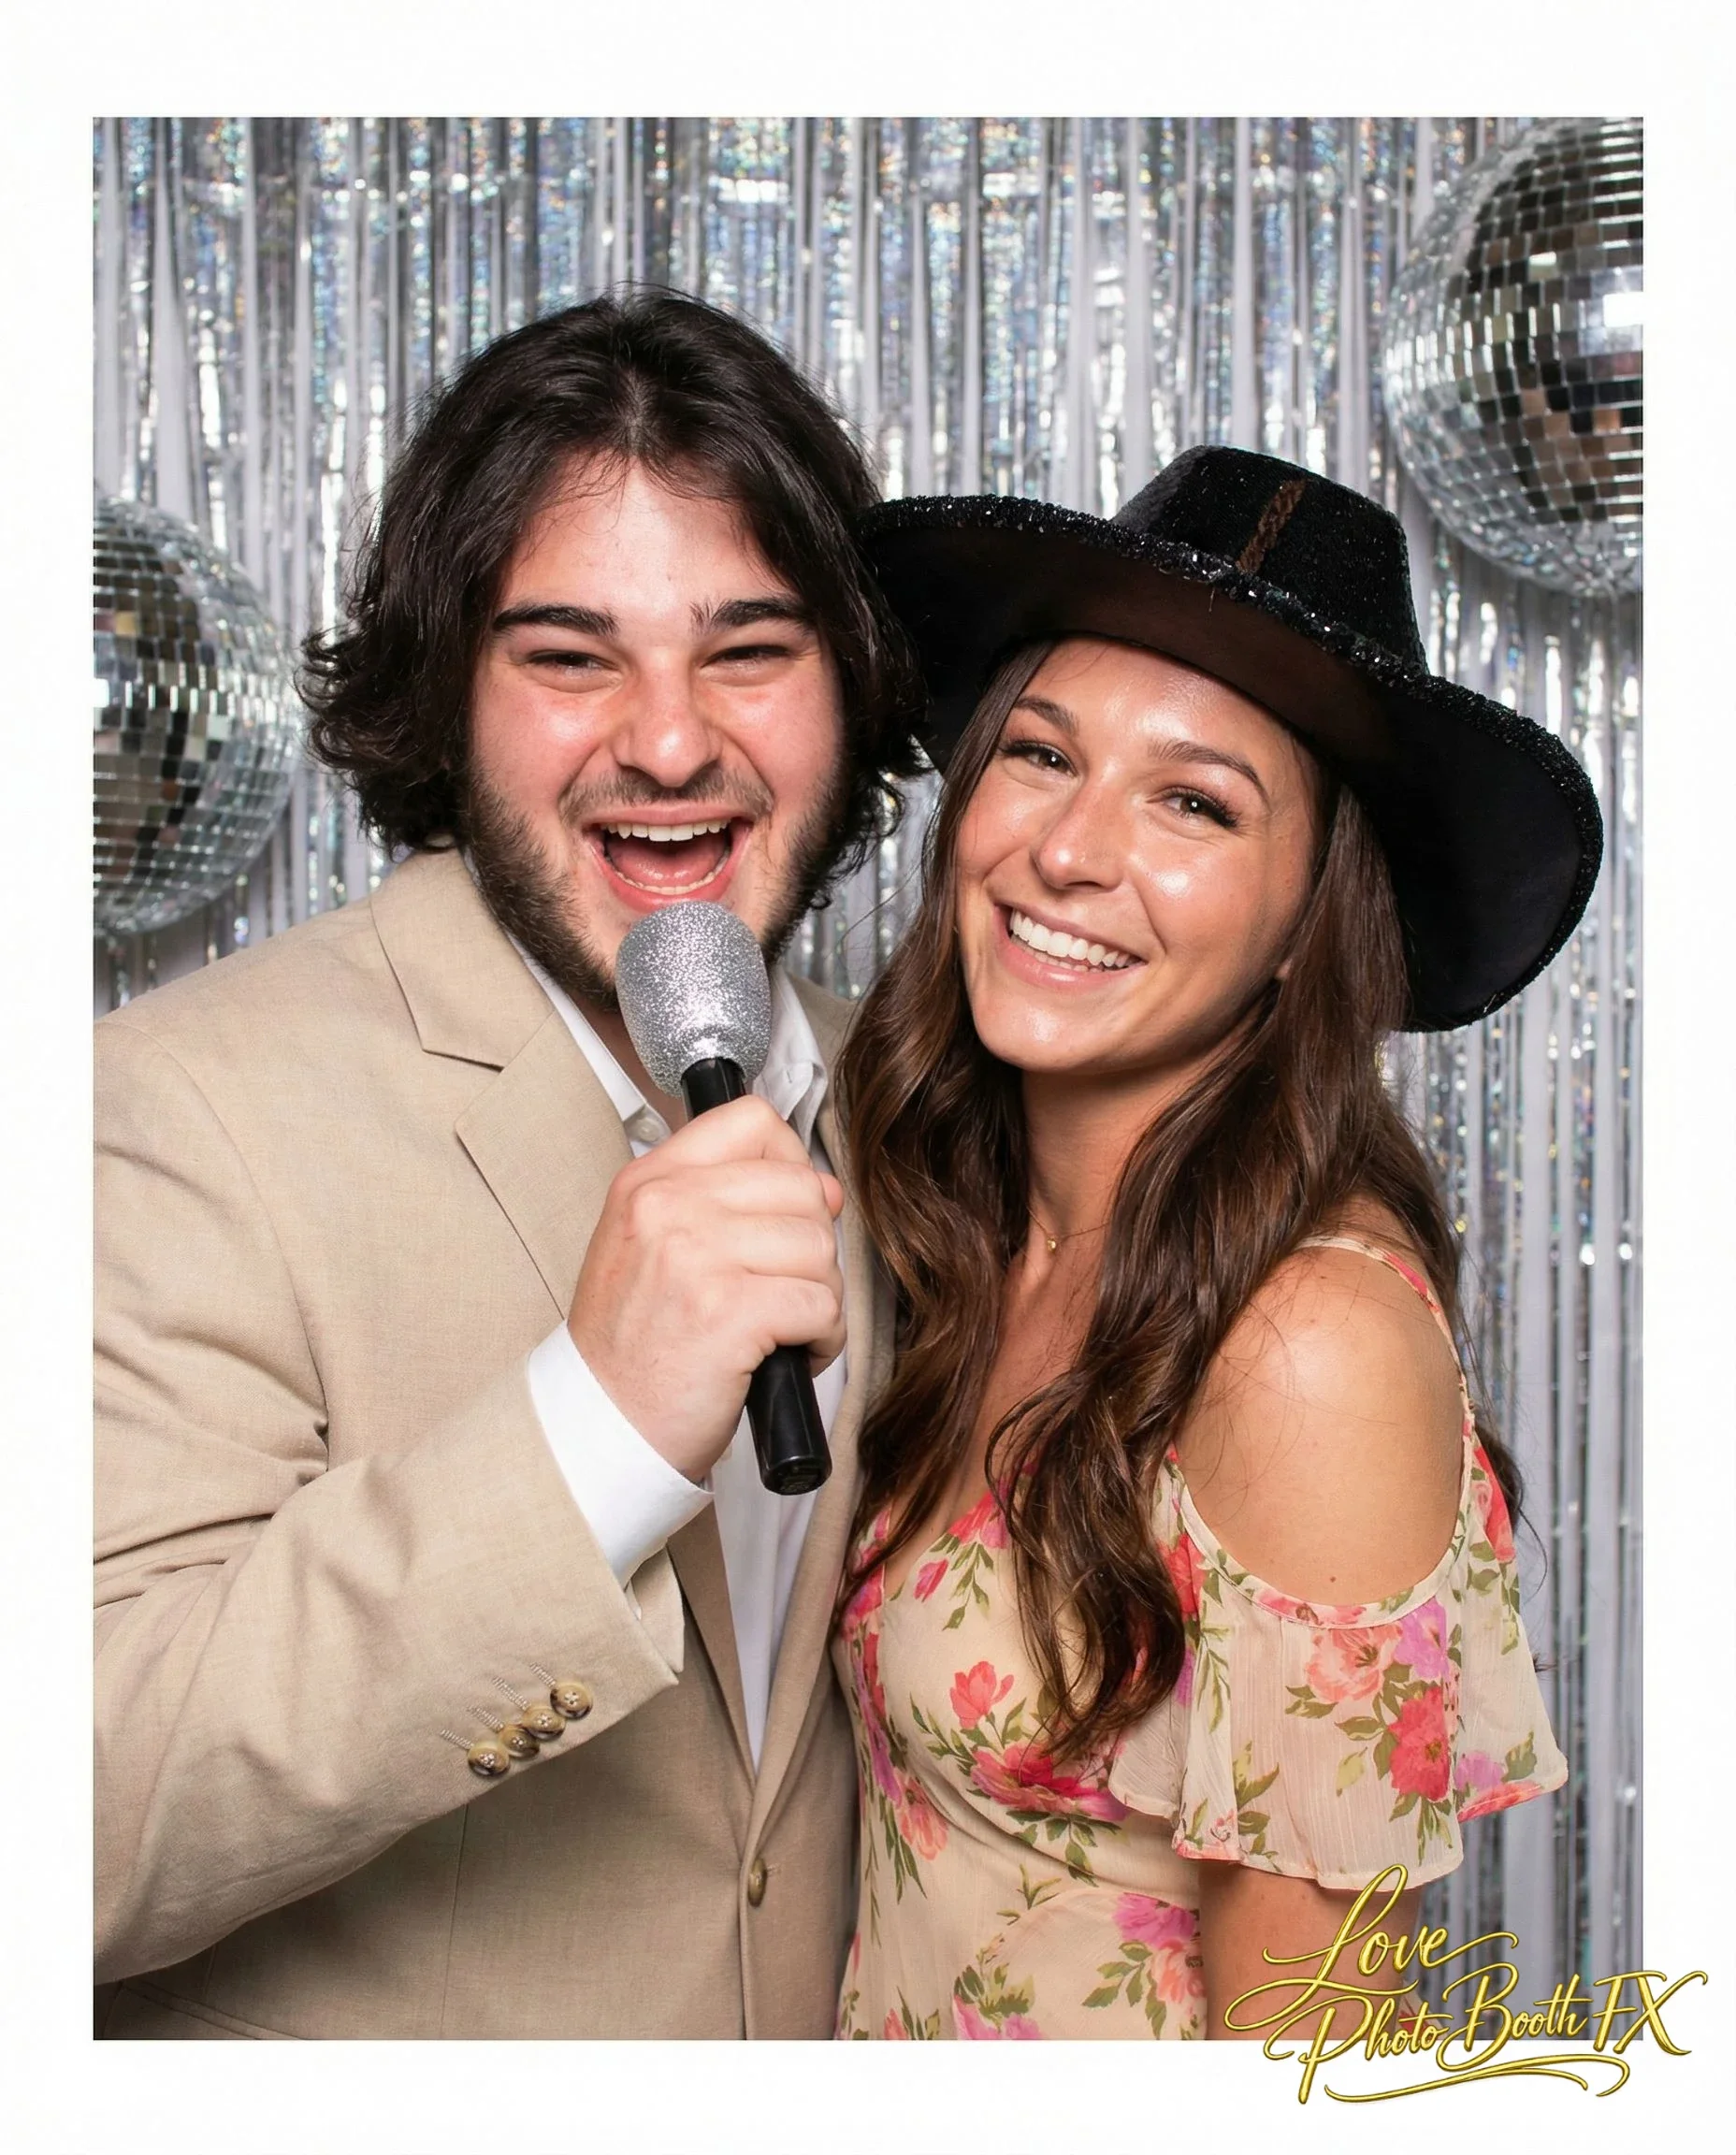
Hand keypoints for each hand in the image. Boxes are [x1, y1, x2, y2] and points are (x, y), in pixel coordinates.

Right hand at [567, 1095, 845, 1482]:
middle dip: (810, 1248)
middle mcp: (669, 1206)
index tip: (784, 1212)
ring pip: (819, 1248)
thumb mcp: (653, 1245)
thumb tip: (824, 1187)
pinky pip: (822, 1304)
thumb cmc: (637, 1343)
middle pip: (801, 1189)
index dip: (790, 1165)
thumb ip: (726, 1200)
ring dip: (819, 1297)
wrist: (601, 1424)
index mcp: (650, 1180)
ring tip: (781, 1330)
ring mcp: (697, 1257)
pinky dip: (822, 1339)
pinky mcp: (729, 1313)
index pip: (753, 1121)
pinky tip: (789, 1357)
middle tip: (781, 1291)